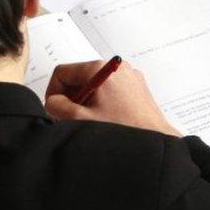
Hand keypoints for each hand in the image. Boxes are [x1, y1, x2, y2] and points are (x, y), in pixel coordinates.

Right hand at [44, 60, 180, 136]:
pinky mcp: (136, 88)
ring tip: (91, 122)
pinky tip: (105, 121)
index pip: (63, 72)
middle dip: (71, 98)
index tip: (55, 108)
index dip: (53, 92)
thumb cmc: (124, 131)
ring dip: (86, 103)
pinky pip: (110, 90)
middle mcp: (116, 67)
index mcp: (100, 69)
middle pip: (79, 78)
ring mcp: (128, 77)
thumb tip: (53, 102)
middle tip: (71, 118)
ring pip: (94, 85)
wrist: (156, 142)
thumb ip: (57, 106)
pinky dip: (101, 103)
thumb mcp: (80, 119)